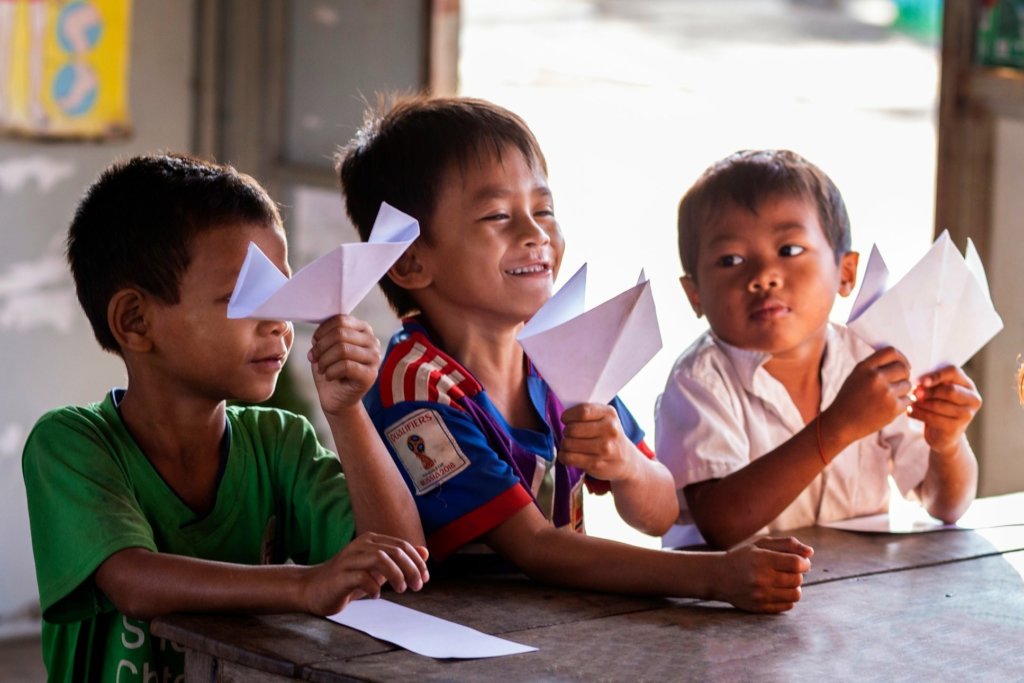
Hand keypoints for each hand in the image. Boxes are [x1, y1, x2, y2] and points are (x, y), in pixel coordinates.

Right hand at [302, 532, 428, 615]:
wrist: (313, 589)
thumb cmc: (349, 579)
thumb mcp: (378, 569)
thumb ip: (399, 560)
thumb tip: (425, 553)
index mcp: (371, 540)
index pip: (402, 545)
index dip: (417, 562)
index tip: (425, 579)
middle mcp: (361, 545)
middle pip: (394, 551)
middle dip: (411, 570)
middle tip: (417, 587)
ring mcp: (349, 559)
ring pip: (380, 559)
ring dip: (396, 575)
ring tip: (401, 590)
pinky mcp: (340, 576)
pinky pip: (362, 577)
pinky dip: (374, 587)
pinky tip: (376, 596)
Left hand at [308, 315, 381, 414]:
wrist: (337, 398)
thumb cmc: (331, 369)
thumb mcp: (326, 347)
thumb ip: (326, 334)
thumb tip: (320, 330)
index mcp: (363, 329)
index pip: (340, 320)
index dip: (322, 331)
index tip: (314, 342)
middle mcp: (372, 341)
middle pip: (340, 334)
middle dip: (321, 347)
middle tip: (314, 358)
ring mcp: (375, 358)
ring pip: (342, 349)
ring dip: (325, 360)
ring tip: (321, 368)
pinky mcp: (371, 375)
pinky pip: (346, 366)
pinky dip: (331, 371)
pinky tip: (329, 376)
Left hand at [558, 403, 640, 482]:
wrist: (625, 459)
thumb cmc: (608, 434)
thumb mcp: (605, 417)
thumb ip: (587, 412)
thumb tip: (565, 416)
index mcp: (609, 414)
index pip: (582, 412)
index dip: (568, 415)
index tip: (566, 419)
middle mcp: (609, 431)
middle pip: (572, 429)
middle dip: (566, 431)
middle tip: (569, 434)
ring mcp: (604, 449)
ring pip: (568, 444)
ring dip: (564, 444)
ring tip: (570, 444)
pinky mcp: (596, 464)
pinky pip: (569, 458)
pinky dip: (563, 456)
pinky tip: (568, 455)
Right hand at [717, 537, 812, 612]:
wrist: (718, 577)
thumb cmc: (743, 557)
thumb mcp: (761, 544)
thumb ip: (787, 544)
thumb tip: (810, 552)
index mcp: (761, 559)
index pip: (796, 563)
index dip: (804, 562)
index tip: (801, 561)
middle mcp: (761, 578)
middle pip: (797, 579)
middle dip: (798, 574)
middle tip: (788, 570)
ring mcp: (760, 595)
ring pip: (796, 595)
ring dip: (794, 587)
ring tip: (784, 581)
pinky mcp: (760, 608)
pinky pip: (787, 606)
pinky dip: (787, 598)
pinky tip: (778, 590)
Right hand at [827, 347, 912, 444]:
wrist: (841, 423)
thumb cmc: (849, 399)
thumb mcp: (856, 376)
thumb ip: (874, 367)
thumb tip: (900, 362)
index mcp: (865, 367)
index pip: (891, 352)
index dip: (901, 357)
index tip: (902, 364)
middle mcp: (875, 378)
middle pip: (903, 368)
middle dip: (903, 375)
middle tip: (897, 382)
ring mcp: (885, 393)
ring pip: (908, 384)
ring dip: (902, 390)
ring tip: (889, 397)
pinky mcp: (893, 408)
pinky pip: (908, 400)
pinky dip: (902, 403)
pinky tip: (889, 407)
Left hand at [909, 365, 980, 455]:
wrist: (942, 434)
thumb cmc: (938, 407)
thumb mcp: (937, 392)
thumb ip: (932, 384)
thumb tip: (920, 383)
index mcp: (968, 385)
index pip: (954, 372)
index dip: (936, 375)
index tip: (921, 381)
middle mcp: (973, 399)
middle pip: (949, 390)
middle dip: (928, 392)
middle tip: (914, 393)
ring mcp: (967, 414)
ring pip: (939, 405)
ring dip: (921, 403)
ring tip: (911, 402)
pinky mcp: (956, 427)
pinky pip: (934, 418)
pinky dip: (919, 414)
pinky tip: (911, 411)